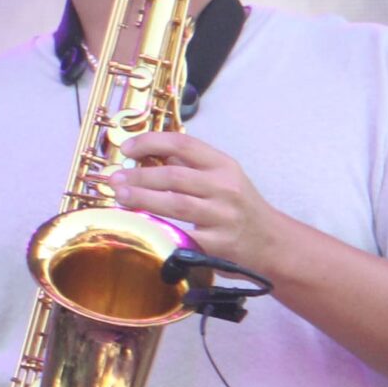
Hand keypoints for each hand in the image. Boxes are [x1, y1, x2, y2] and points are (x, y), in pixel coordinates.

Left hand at [107, 133, 287, 274]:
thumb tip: (145, 153)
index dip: (150, 142)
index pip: (183, 144)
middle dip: (139, 176)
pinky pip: (184, 236)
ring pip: (176, 204)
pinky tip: (140, 227)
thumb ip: (187, 165)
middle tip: (115, 179)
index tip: (126, 149)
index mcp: (223, 165)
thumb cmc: (238, 206)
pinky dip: (160, 230)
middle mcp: (225, 188)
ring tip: (120, 197)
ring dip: (142, 199)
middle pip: (174, 176)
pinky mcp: (219, 245)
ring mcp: (223, 217)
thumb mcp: (221, 177)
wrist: (272, 242)